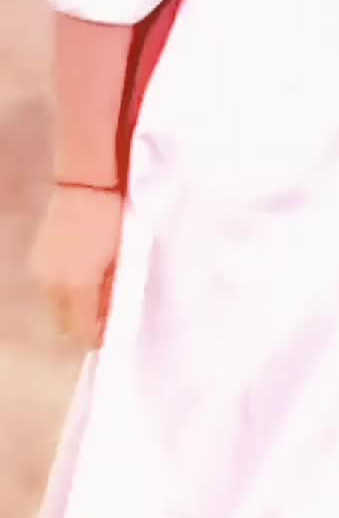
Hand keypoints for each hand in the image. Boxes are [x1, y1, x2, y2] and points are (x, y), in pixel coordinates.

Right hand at [30, 186, 122, 350]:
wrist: (85, 180)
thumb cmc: (111, 215)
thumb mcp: (121, 254)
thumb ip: (114, 288)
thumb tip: (112, 313)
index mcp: (77, 285)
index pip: (82, 330)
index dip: (96, 338)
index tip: (109, 336)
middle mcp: (53, 283)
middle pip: (63, 325)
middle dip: (81, 327)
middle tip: (101, 321)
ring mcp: (41, 270)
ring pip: (54, 306)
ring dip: (70, 309)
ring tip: (92, 299)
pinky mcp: (37, 257)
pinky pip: (48, 287)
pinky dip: (62, 291)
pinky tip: (78, 279)